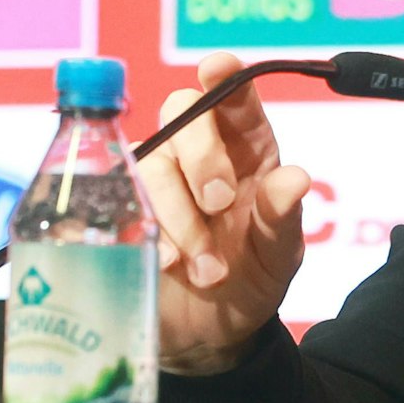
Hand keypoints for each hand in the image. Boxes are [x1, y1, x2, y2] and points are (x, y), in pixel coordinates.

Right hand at [142, 52, 312, 375]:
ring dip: (178, 217)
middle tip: (220, 203)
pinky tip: (165, 262)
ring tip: (208, 270)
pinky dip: (136, 230)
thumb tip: (294, 178)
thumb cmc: (252, 279)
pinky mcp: (116, 213)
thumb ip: (283, 219)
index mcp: (246, 149)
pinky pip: (109, 202)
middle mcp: (196, 155)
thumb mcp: (279, 257)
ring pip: (148, 164)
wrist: (210, 335)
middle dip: (201, 155)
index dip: (224, 76)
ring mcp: (152, 181)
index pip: (233, 99)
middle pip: (182, 115)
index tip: (217, 67)